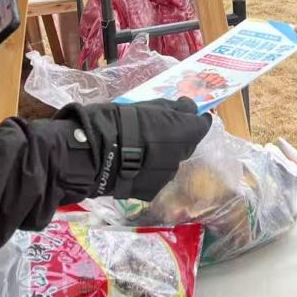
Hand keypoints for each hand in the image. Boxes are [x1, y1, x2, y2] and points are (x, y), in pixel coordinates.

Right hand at [67, 98, 211, 200]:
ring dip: (162, 156)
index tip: (189, 116)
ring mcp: (166, 176)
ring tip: (138, 150)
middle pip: (186, 145)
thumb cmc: (119, 122)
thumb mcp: (148, 106)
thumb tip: (189, 108)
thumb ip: (172, 108)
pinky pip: (155, 177)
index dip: (197, 120)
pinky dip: (148, 171)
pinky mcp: (151, 191)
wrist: (94, 154)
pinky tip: (131, 166)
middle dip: (176, 138)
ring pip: (170, 163)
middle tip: (154, 131)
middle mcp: (180, 156)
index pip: (202, 125)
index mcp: (183, 132)